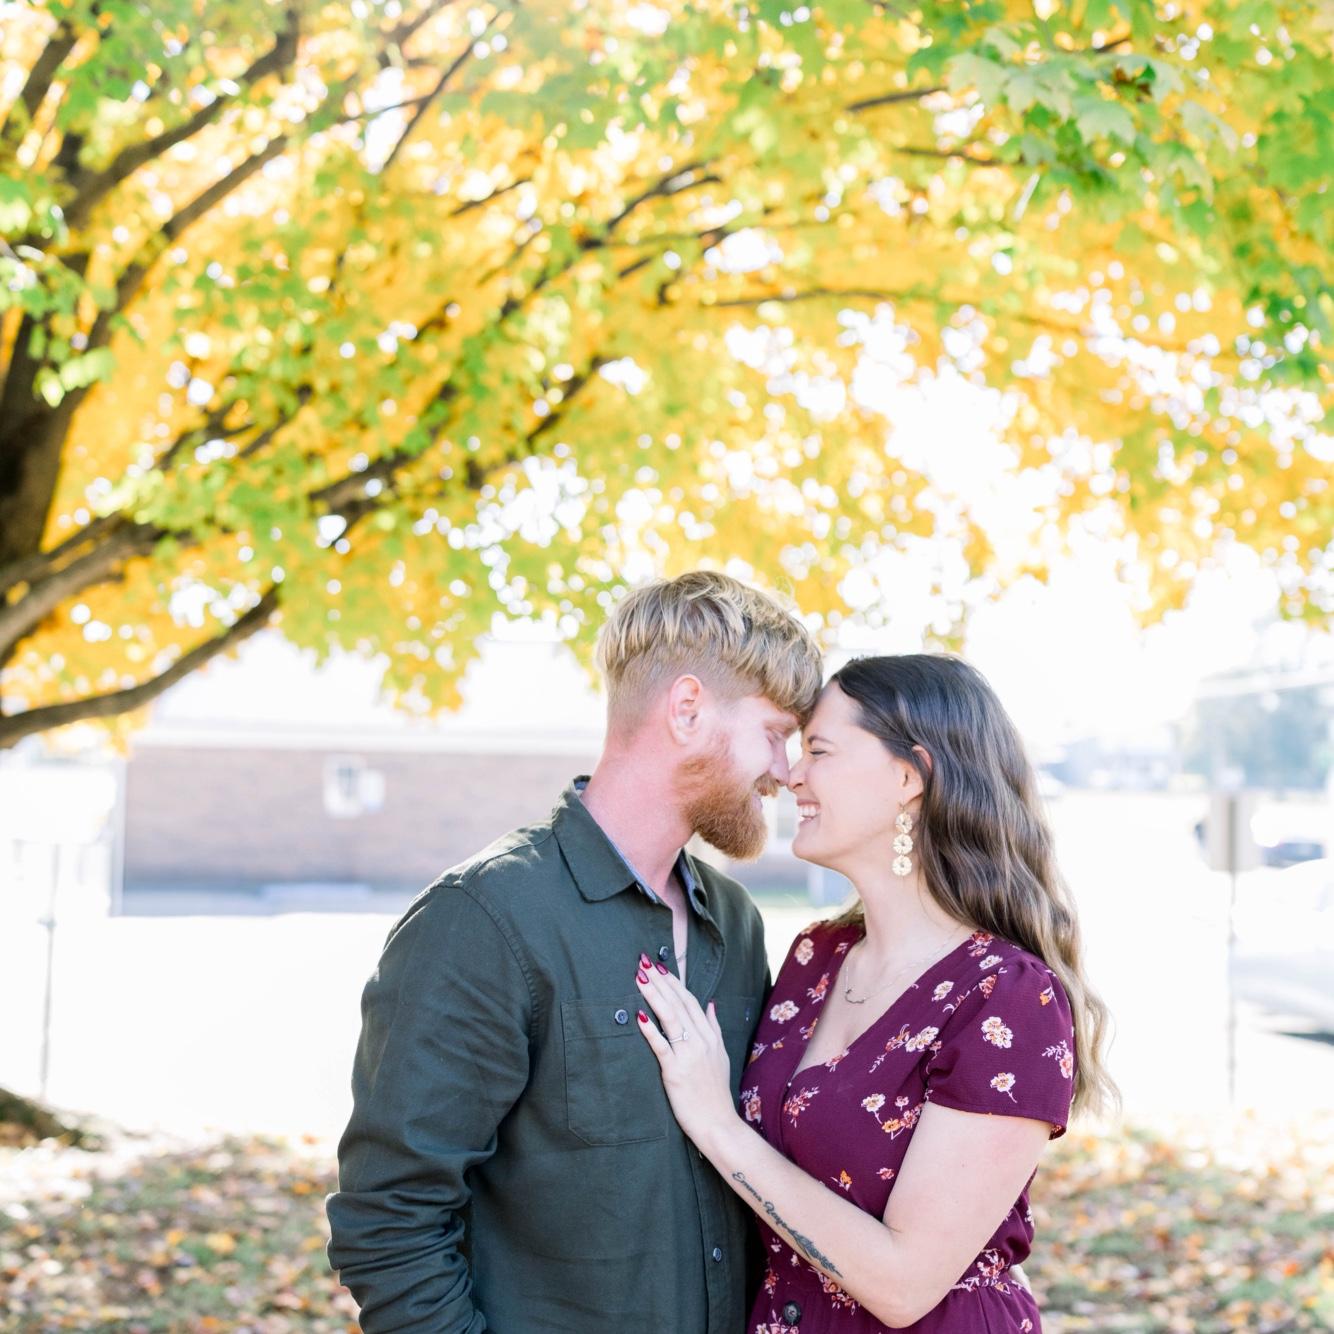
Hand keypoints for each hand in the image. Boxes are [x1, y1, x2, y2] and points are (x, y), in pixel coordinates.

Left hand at [634, 958, 741, 1156]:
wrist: (718, 1123)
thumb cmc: (716, 1092)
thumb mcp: (721, 1056)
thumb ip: (714, 1028)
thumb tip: (711, 1004)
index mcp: (709, 1036)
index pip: (690, 1001)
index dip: (674, 982)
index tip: (660, 966)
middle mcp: (700, 1041)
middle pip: (678, 1003)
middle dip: (660, 981)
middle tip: (644, 962)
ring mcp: (688, 1055)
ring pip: (670, 1018)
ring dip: (654, 995)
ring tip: (639, 978)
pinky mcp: (675, 1071)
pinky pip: (661, 1046)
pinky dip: (650, 1030)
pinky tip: (638, 1016)